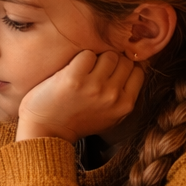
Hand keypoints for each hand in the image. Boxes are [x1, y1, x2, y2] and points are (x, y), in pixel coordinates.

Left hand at [16, 50, 143, 143]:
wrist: (46, 131)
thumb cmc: (77, 122)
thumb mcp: (110, 116)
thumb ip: (123, 96)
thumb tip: (136, 66)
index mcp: (125, 105)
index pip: (138, 71)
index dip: (124, 67)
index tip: (112, 71)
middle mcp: (112, 95)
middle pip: (124, 60)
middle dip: (111, 62)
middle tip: (96, 71)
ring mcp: (94, 86)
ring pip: (108, 55)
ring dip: (96, 59)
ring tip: (84, 72)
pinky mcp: (74, 78)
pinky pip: (87, 54)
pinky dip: (79, 59)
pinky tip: (71, 72)